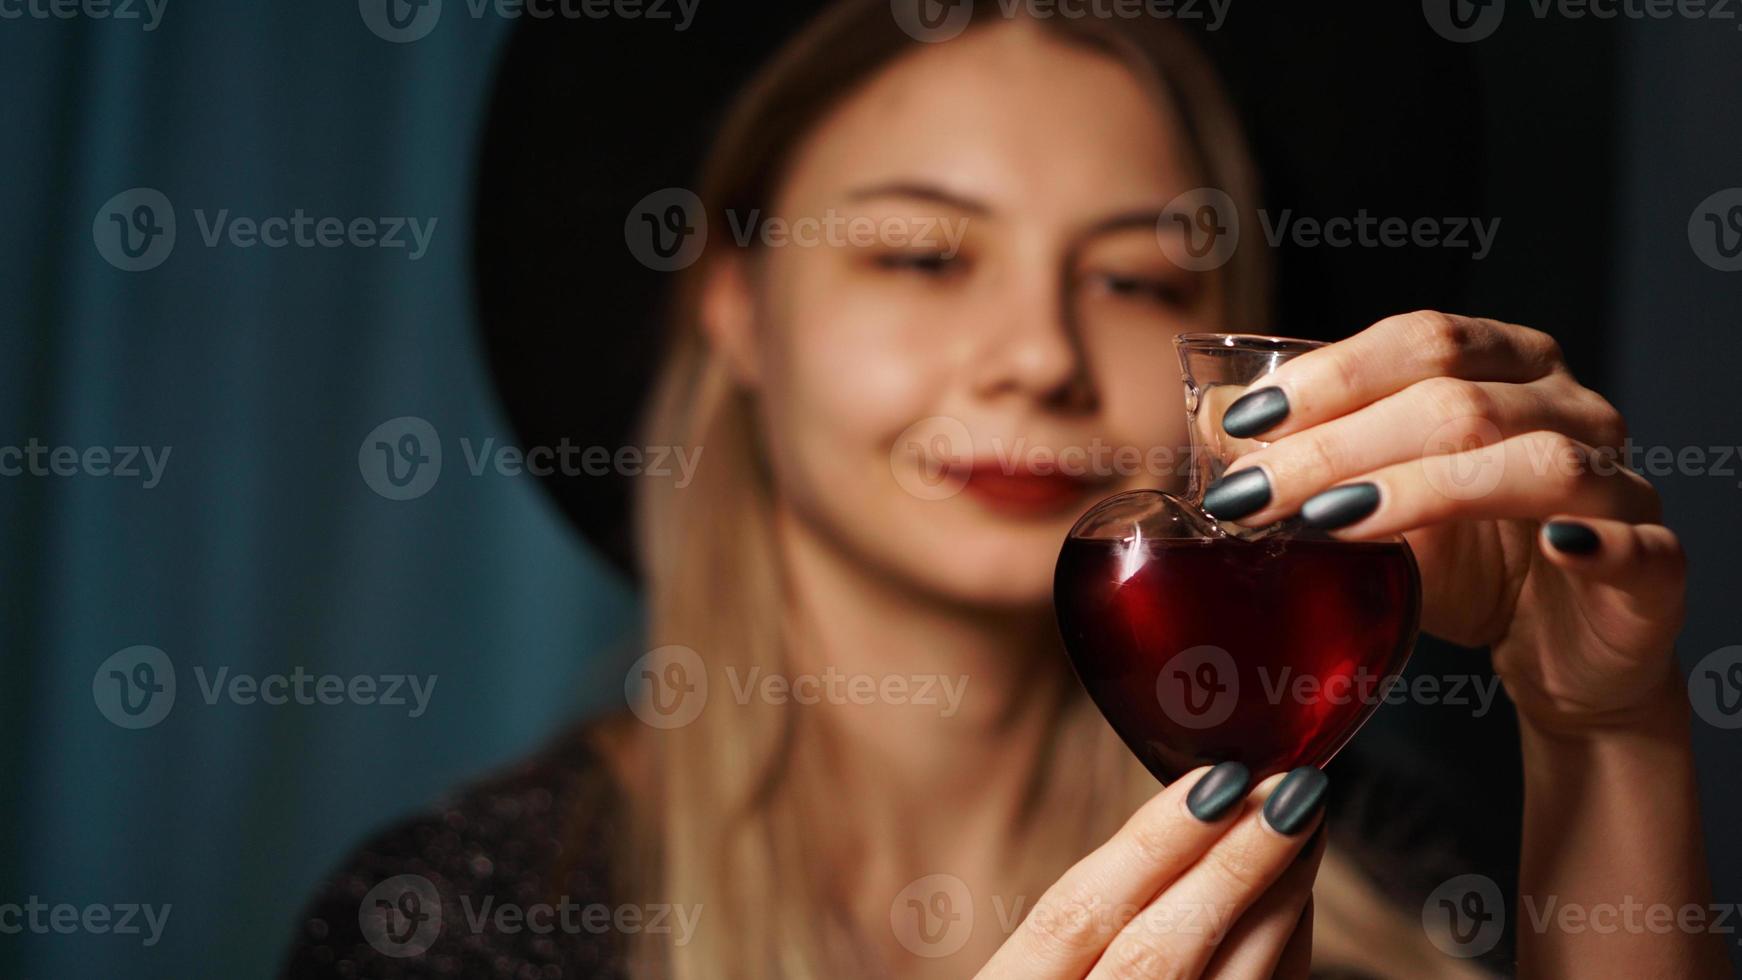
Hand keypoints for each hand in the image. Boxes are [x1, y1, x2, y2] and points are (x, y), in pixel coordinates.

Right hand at [977, 764, 1326, 978]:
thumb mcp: (1030, 977)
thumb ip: (1084, 927)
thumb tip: (1186, 817)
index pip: (1075, 914)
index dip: (1149, 844)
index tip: (1215, 779)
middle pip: (1159, 951)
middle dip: (1233, 864)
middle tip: (1291, 790)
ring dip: (1276, 902)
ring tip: (1304, 825)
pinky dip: (1284, 954)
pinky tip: (1295, 905)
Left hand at [1201, 311, 1682, 731]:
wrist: (1556, 653)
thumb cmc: (1465, 561)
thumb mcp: (1371, 505)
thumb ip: (1306, 459)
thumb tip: (1209, 417)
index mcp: (1509, 367)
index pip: (1424, 340)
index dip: (1332, 375)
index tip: (1245, 423)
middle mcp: (1571, 407)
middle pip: (1459, 400)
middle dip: (1339, 446)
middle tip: (1252, 493)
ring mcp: (1619, 481)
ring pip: (1533, 462)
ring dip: (1423, 489)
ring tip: (1331, 522)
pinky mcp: (1655, 564)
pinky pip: (1630, 544)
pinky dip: (1585, 543)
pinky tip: (1541, 551)